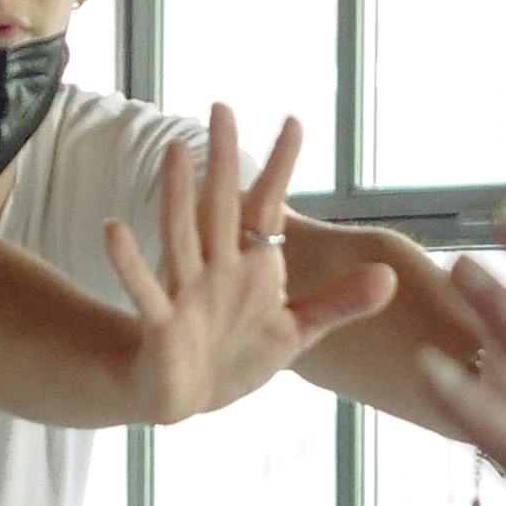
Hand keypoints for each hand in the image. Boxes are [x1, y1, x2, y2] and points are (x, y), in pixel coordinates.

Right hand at [108, 106, 383, 425]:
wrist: (191, 399)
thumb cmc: (238, 358)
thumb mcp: (297, 332)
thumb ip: (339, 303)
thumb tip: (391, 277)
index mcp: (252, 268)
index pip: (268, 208)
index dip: (280, 168)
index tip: (294, 122)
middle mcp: (217, 269)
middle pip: (221, 207)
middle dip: (223, 161)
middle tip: (222, 106)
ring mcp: (188, 292)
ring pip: (183, 235)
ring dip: (179, 195)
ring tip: (176, 151)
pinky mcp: (163, 323)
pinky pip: (145, 290)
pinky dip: (131, 263)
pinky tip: (115, 230)